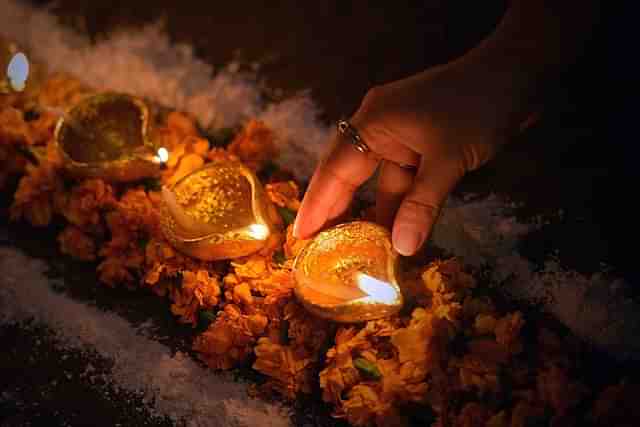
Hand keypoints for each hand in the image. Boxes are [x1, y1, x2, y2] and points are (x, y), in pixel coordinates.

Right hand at [293, 58, 526, 255]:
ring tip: (359, 252)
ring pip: (380, 182)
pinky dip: (402, 205)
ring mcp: (401, 136)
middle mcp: (379, 128)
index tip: (299, 235)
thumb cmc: (479, 106)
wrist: (519, 71)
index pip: (335, 169)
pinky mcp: (422, 145)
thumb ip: (423, 204)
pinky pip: (403, 180)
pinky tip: (398, 231)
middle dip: (337, 211)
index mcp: (373, 123)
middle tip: (318, 248)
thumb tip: (403, 249)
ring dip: (376, 213)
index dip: (317, 205)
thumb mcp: (449, 157)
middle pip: (349, 175)